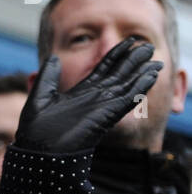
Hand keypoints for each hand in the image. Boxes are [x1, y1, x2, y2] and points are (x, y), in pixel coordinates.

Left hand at [15, 36, 161, 152]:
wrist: (38, 152)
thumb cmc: (36, 130)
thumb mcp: (40, 96)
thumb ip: (48, 76)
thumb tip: (52, 56)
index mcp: (81, 93)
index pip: (103, 69)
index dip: (116, 55)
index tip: (129, 41)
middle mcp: (95, 98)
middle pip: (119, 74)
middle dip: (133, 60)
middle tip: (149, 46)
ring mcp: (102, 107)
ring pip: (127, 85)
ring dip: (142, 73)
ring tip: (157, 61)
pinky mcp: (106, 116)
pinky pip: (127, 99)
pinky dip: (139, 88)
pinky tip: (150, 77)